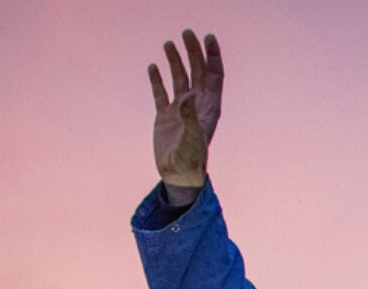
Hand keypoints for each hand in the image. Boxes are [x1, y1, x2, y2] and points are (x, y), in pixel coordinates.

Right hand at [148, 30, 222, 197]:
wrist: (178, 176)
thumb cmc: (191, 159)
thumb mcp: (193, 137)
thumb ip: (191, 115)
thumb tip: (189, 92)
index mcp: (209, 107)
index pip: (214, 75)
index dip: (212, 55)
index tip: (208, 37)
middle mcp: (196, 105)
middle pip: (197, 72)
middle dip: (193, 52)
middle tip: (186, 33)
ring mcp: (180, 110)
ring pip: (179, 79)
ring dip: (175, 61)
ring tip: (168, 44)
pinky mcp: (164, 117)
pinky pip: (161, 93)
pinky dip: (157, 79)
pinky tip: (153, 67)